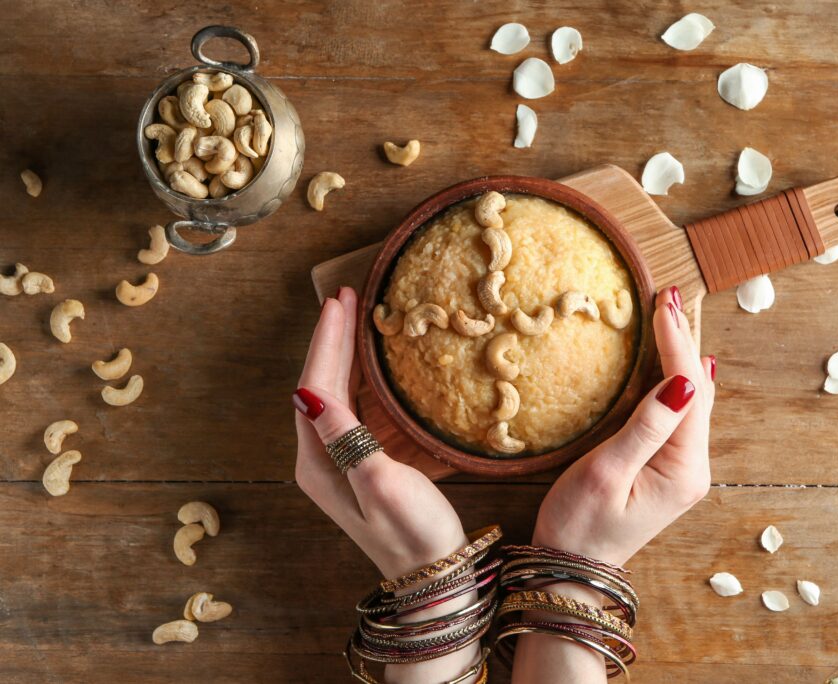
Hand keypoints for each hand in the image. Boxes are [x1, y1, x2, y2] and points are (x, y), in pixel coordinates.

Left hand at [294, 287, 481, 682]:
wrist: (432, 575)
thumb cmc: (412, 532)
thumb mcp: (380, 483)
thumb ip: (345, 438)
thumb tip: (308, 393)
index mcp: (318, 460)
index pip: (315, 386)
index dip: (326, 342)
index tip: (340, 303)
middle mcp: (320, 457)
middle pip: (319, 384)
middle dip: (330, 339)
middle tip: (345, 296)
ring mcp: (340, 461)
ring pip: (335, 392)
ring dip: (343, 353)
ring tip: (355, 316)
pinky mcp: (362, 463)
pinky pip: (355, 408)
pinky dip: (360, 377)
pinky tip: (372, 361)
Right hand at [532, 287, 714, 565]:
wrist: (572, 570)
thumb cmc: (580, 524)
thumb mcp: (607, 473)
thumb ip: (646, 426)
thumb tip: (683, 380)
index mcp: (683, 467)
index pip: (687, 389)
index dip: (676, 342)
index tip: (663, 301)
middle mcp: (692, 467)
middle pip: (696, 390)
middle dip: (683, 341)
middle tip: (669, 295)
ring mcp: (681, 469)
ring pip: (689, 400)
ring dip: (680, 357)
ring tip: (670, 316)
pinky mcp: (666, 470)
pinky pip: (677, 415)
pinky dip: (672, 380)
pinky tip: (673, 362)